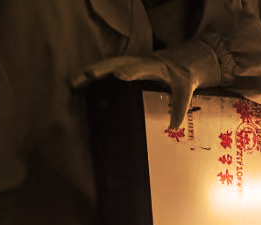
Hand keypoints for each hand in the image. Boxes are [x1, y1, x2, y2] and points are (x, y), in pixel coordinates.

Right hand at [72, 40, 221, 129]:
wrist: (182, 61)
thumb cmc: (183, 75)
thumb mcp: (186, 90)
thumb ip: (179, 107)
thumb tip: (173, 128)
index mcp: (156, 65)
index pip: (144, 67)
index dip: (132, 71)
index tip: (120, 75)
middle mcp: (140, 60)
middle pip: (119, 61)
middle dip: (104, 67)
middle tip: (89, 73)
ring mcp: (130, 62)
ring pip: (108, 64)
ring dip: (91, 72)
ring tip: (74, 82)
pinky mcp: (125, 66)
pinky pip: (107, 70)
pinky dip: (92, 76)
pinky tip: (76, 84)